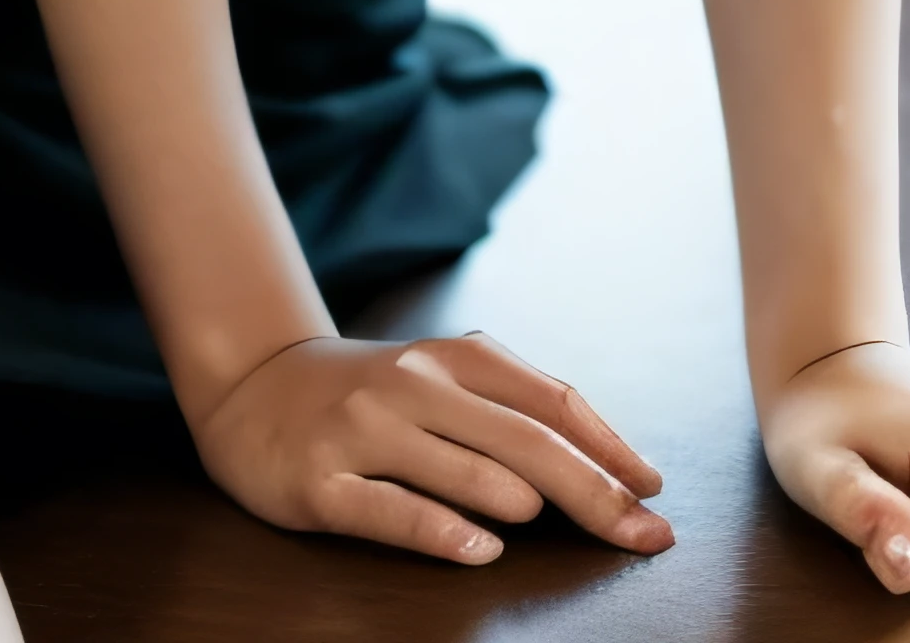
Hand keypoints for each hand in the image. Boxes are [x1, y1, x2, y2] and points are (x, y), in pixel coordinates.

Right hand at [189, 330, 673, 565]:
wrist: (253, 385)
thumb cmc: (373, 393)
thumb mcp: (442, 379)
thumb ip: (513, 408)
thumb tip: (609, 465)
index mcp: (454, 358)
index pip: (551, 400)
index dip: (610, 447)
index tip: (655, 491)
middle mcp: (414, 384)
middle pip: (523, 439)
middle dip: (594, 491)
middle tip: (644, 536)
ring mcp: (366, 431)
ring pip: (462, 468)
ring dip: (520, 499)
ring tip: (549, 525)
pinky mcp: (322, 480)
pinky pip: (390, 509)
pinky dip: (442, 530)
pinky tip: (480, 552)